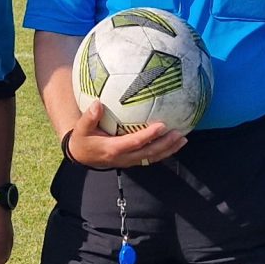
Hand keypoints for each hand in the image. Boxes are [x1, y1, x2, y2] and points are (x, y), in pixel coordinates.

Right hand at [63, 100, 187, 168]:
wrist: (81, 156)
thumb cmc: (82, 139)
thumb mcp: (81, 129)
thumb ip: (89, 117)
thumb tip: (97, 103)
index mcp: (113, 149)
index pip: (135, 143)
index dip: (149, 136)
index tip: (162, 125)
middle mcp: (124, 158)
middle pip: (150, 153)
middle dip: (166, 145)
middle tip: (180, 134)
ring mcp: (130, 161)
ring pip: (153, 157)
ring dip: (169, 149)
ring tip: (183, 139)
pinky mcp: (133, 160)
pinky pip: (151, 157)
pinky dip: (164, 151)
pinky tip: (174, 143)